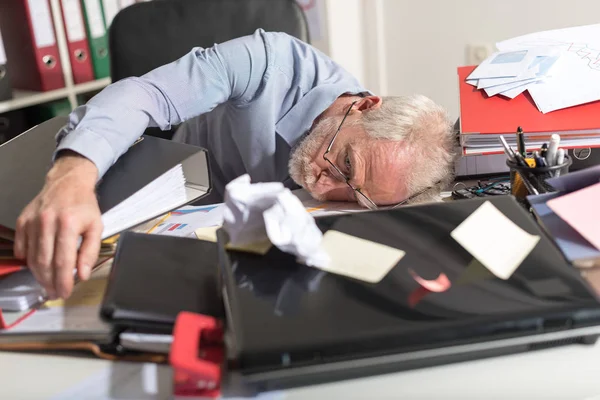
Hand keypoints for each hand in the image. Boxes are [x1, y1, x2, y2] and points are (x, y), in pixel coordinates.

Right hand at [14, 152, 101, 298]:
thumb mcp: (96, 226)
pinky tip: (35, 266)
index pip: (64, 261)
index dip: (63, 281)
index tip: (64, 292)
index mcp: (69, 224)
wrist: (68, 182)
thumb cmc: (84, 205)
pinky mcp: (23, 220)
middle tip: (55, 293)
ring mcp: (32, 221)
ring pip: (31, 257)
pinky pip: (21, 246)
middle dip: (49, 282)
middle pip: (45, 262)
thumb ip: (91, 251)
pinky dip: (27, 260)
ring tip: (47, 284)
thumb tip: (83, 274)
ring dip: (39, 275)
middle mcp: (48, 222)